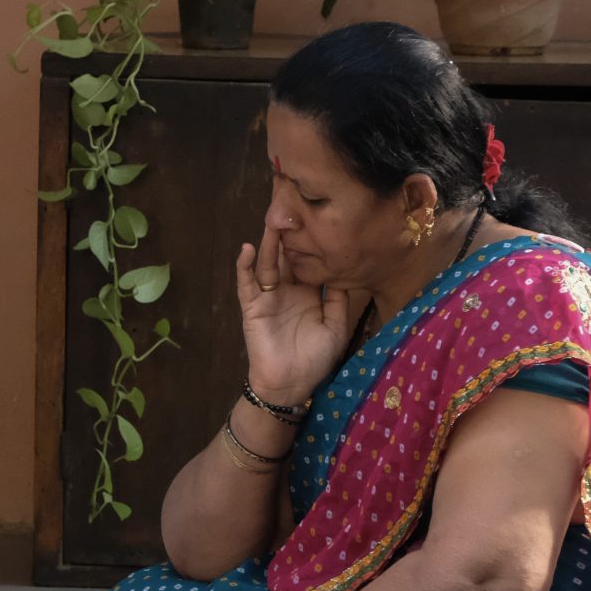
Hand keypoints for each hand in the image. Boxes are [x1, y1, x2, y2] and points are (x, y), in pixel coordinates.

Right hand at [236, 215, 354, 407]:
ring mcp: (267, 296)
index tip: (320, 215)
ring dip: (270, 242)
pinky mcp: (252, 306)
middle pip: (288, 255)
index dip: (313, 240)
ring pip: (269, 263)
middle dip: (290, 233)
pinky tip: (248, 249)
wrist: (292, 385)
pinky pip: (246, 283)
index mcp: (309, 292)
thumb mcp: (336, 326)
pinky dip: (245, 266)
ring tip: (273, 220)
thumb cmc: (315, 359)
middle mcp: (287, 289)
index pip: (309, 259)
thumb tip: (345, 270)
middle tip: (292, 205)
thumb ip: (339, 299)